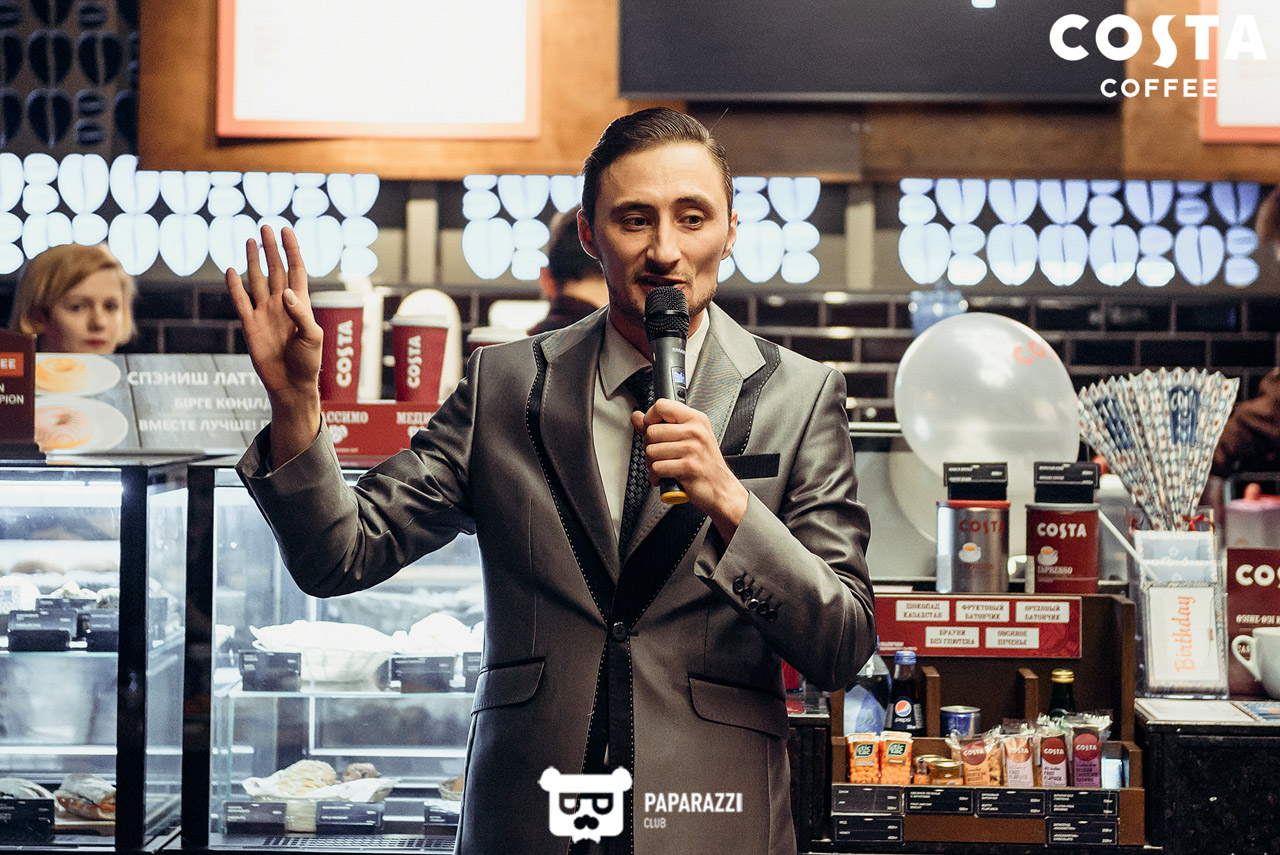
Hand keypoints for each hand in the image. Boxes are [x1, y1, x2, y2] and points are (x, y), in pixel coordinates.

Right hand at [226, 225, 322, 464]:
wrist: (290, 386)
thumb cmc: (308, 363)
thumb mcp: (312, 338)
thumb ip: (301, 315)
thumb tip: (286, 294)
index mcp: (301, 304)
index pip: (296, 270)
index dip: (292, 250)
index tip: (287, 231)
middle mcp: (282, 304)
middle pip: (276, 269)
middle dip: (271, 249)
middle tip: (265, 227)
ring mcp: (265, 313)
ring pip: (258, 280)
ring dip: (253, 261)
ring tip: (249, 240)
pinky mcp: (250, 325)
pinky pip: (241, 301)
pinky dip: (235, 286)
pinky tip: (230, 270)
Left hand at [631, 400, 748, 540]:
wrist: (721, 488)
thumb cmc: (705, 463)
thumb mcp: (687, 438)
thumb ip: (660, 425)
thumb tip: (637, 416)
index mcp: (696, 419)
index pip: (662, 406)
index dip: (650, 418)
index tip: (652, 429)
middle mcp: (696, 431)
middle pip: (651, 431)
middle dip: (649, 446)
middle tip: (659, 455)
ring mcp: (693, 449)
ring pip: (651, 451)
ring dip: (651, 464)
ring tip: (663, 466)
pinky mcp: (688, 467)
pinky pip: (657, 468)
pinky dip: (655, 477)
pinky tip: (664, 477)